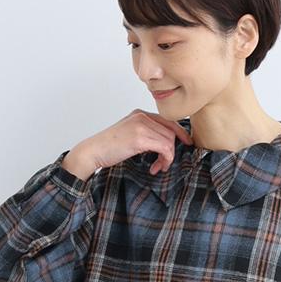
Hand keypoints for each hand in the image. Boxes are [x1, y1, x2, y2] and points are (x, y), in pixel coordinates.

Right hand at [63, 110, 193, 179]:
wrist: (93, 151)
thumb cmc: (109, 148)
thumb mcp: (129, 135)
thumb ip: (145, 134)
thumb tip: (163, 145)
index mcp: (140, 114)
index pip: (168, 121)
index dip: (180, 132)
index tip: (186, 143)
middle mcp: (142, 116)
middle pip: (170, 132)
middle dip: (170, 151)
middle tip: (162, 165)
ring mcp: (141, 126)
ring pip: (168, 141)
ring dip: (167, 158)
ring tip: (158, 167)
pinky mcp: (140, 138)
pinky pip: (164, 148)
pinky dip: (164, 160)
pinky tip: (155, 167)